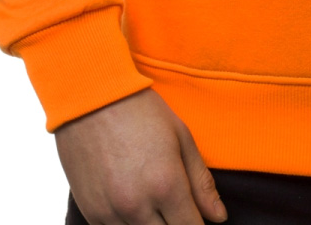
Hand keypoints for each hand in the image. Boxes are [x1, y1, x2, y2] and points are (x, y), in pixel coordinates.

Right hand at [55, 87, 227, 224]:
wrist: (91, 98)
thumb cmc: (141, 112)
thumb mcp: (181, 137)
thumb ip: (201, 182)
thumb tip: (219, 218)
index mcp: (167, 185)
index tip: (197, 217)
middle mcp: (138, 206)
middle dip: (176, 224)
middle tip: (176, 208)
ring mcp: (111, 213)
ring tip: (154, 203)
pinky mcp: (92, 214)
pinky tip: (133, 206)